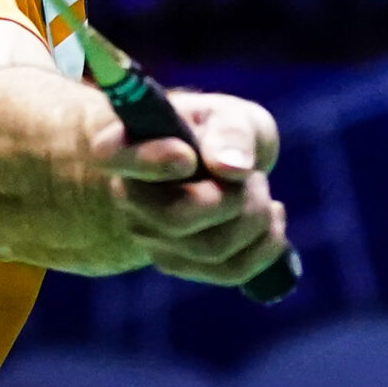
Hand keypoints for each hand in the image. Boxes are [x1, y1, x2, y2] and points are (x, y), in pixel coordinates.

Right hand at [93, 91, 289, 287]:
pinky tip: (272, 216)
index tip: (187, 157)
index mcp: (126, 143)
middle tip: (250, 174)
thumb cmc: (217, 131)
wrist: (216, 160)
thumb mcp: (230, 115)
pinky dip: (265, 245)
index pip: (115, 154)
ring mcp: (148, 236)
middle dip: (232, 198)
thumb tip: (232, 168)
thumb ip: (231, 131)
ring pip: (211, 248)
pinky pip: (230, 270)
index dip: (150, 160)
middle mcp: (127, 196)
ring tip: (257, 187)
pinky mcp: (177, 263)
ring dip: (255, 216)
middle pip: (177, 217)